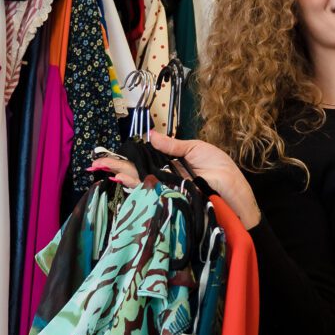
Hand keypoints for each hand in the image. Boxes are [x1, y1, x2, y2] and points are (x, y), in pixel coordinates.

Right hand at [88, 132, 262, 229]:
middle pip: (139, 173)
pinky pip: (154, 192)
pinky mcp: (175, 198)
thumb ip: (173, 145)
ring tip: (105, 169)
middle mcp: (168, 179)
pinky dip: (139, 185)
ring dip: (123, 175)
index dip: (127, 160)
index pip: (145, 162)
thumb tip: (150, 135)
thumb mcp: (197, 150)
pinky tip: (123, 180)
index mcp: (172, 167)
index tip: (107, 157)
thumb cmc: (222, 171)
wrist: (238, 193)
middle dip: (118, 167)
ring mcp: (170, 190)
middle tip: (96, 164)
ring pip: (142, 183)